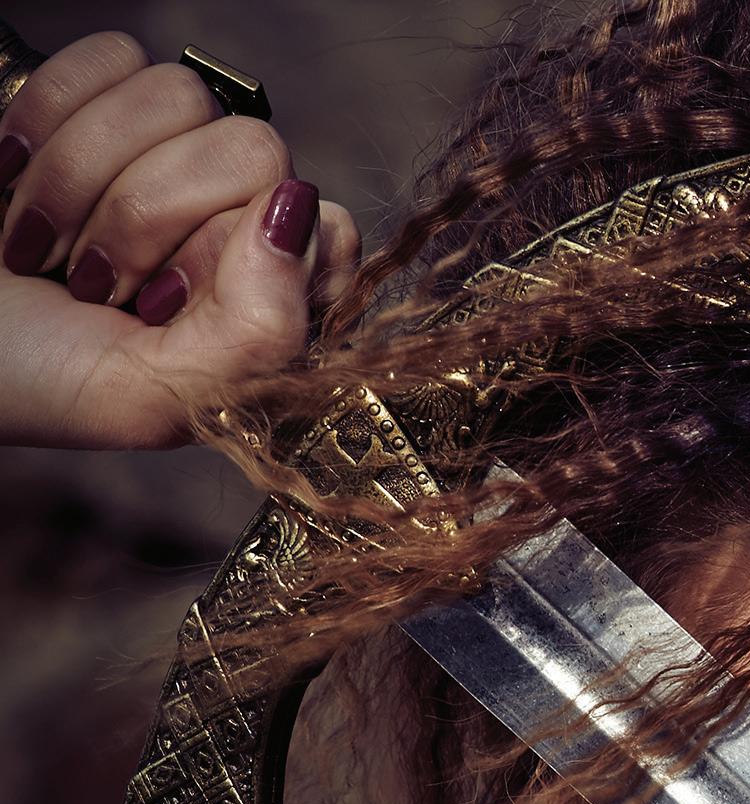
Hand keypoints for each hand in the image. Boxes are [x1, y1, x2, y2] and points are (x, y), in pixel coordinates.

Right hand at [0, 31, 358, 449]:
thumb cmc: (40, 377)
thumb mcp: (154, 398)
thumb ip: (259, 331)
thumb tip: (294, 207)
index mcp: (281, 294)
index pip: (318, 225)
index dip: (223, 260)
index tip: (156, 307)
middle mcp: (242, 214)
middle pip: (253, 148)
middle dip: (145, 216)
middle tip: (91, 279)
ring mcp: (175, 153)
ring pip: (180, 93)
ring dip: (82, 175)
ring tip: (46, 242)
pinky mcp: (104, 102)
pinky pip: (112, 56)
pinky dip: (45, 119)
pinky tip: (16, 179)